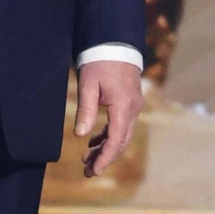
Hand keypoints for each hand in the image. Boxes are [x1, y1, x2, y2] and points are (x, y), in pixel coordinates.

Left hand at [74, 59, 142, 177]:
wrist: (116, 41)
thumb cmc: (100, 61)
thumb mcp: (89, 84)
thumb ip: (86, 110)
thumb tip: (80, 135)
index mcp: (123, 106)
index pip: (116, 140)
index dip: (104, 158)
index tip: (92, 171)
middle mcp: (133, 108)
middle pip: (121, 140)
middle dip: (105, 157)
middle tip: (87, 171)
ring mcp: (134, 104)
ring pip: (122, 134)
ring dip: (106, 147)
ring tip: (87, 158)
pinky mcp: (131, 100)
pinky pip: (122, 124)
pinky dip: (109, 134)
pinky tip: (95, 140)